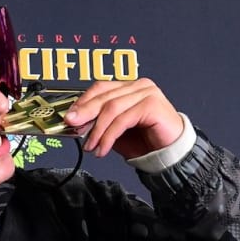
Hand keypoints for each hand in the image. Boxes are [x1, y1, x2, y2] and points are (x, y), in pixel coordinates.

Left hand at [64, 78, 183, 159]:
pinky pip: (123, 120)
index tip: (70, 117)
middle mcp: (139, 86)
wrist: (170, 154)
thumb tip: (76, 122)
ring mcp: (147, 93)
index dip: (83, 101)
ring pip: (111, 108)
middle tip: (72, 126)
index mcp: (129, 87)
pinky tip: (103, 149)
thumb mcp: (115, 131)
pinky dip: (109, 136)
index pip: (100, 87)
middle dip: (84, 113)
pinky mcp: (152, 105)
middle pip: (104, 96)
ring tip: (91, 146)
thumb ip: (98, 123)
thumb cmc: (145, 141)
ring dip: (97, 130)